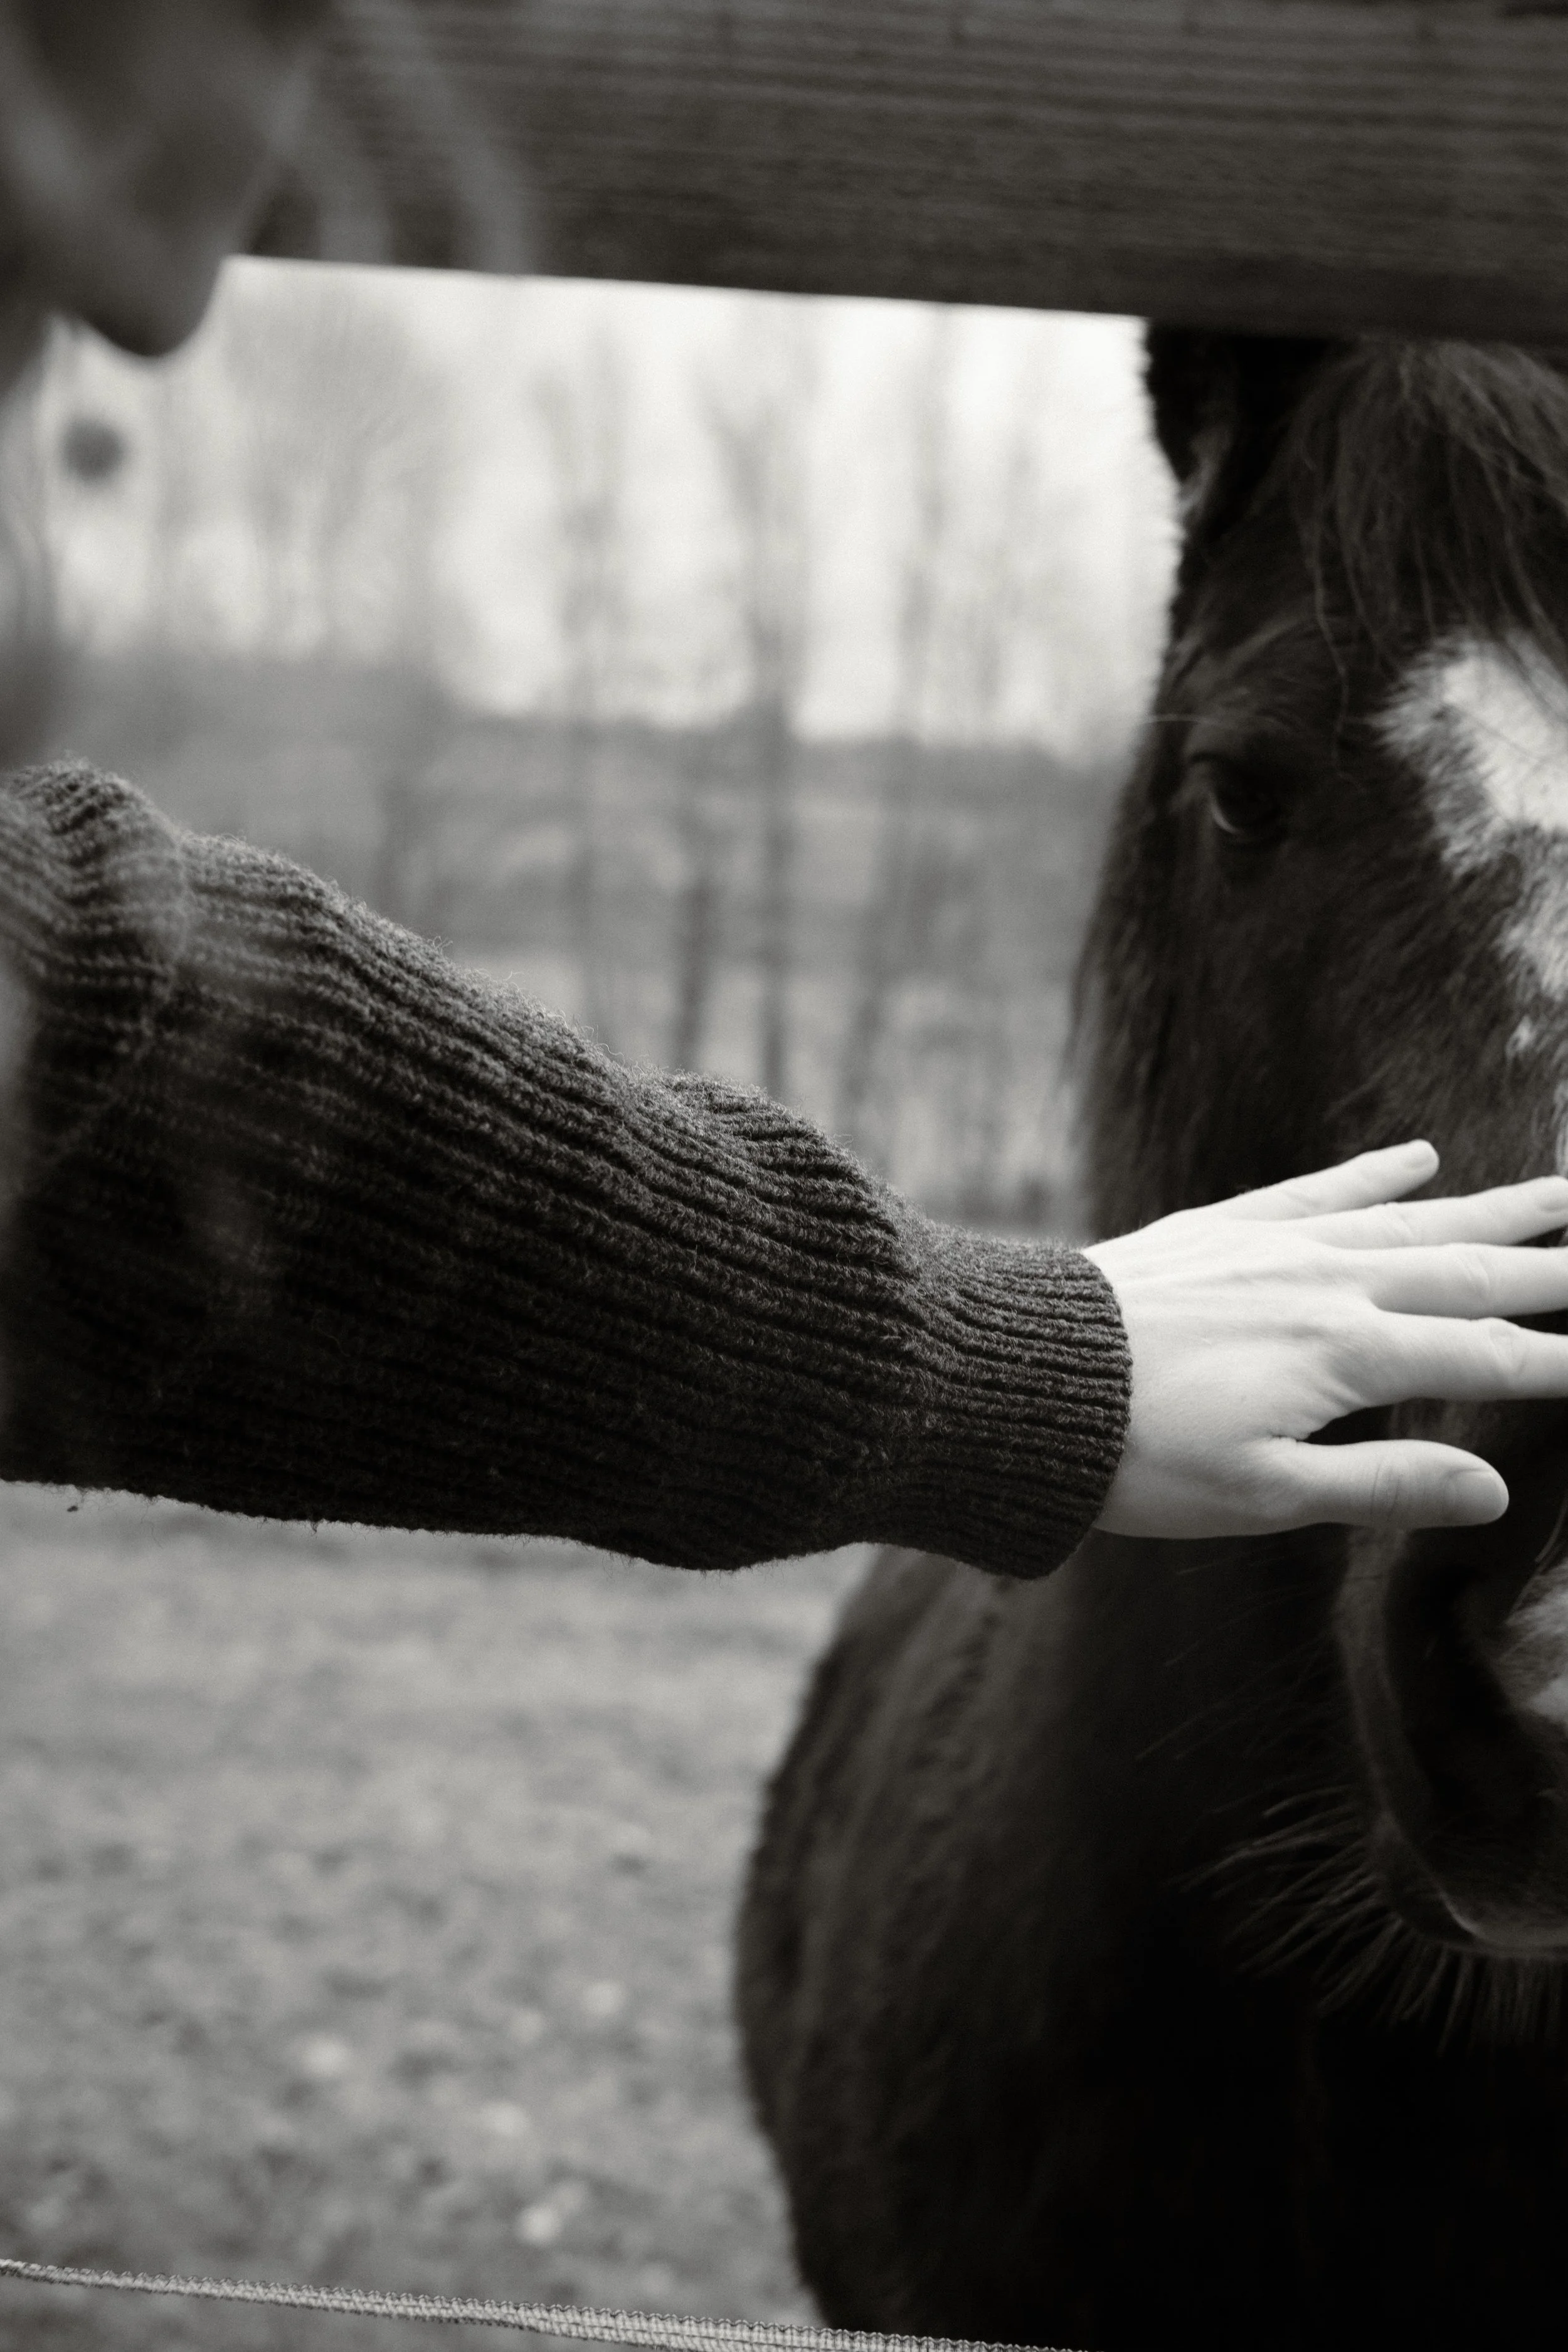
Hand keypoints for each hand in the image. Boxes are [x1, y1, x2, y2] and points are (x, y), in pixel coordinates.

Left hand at [1083, 1141, 1567, 1537]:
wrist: (1022, 1379)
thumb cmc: (1136, 1456)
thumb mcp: (1263, 1495)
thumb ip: (1382, 1484)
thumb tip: (1494, 1490)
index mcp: (1346, 1356)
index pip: (1485, 1360)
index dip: (1560, 1363)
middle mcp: (1325, 1285)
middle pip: (1466, 1275)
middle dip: (1551, 1269)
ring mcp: (1275, 1246)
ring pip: (1410, 1221)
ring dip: (1490, 1209)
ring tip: (1561, 1193)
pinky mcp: (1224, 1228)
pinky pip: (1318, 1188)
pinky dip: (1374, 1170)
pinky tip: (1421, 1153)